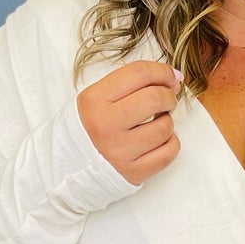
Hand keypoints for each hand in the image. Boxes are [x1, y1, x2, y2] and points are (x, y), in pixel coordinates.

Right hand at [75, 59, 183, 185]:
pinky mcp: (132, 172)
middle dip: (168, 96)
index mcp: (96, 100)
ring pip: (164, 128)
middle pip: (155, 98)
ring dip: (167, 122)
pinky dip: (170, 143)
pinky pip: (167, 153)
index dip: (162, 71)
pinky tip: (159, 140)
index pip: (139, 73)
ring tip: (156, 124)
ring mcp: (120, 151)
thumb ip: (131, 84)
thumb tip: (174, 78)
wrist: (70, 163)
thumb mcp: (98, 96)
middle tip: (166, 101)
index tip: (171, 76)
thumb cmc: (91, 125)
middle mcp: (107, 125)